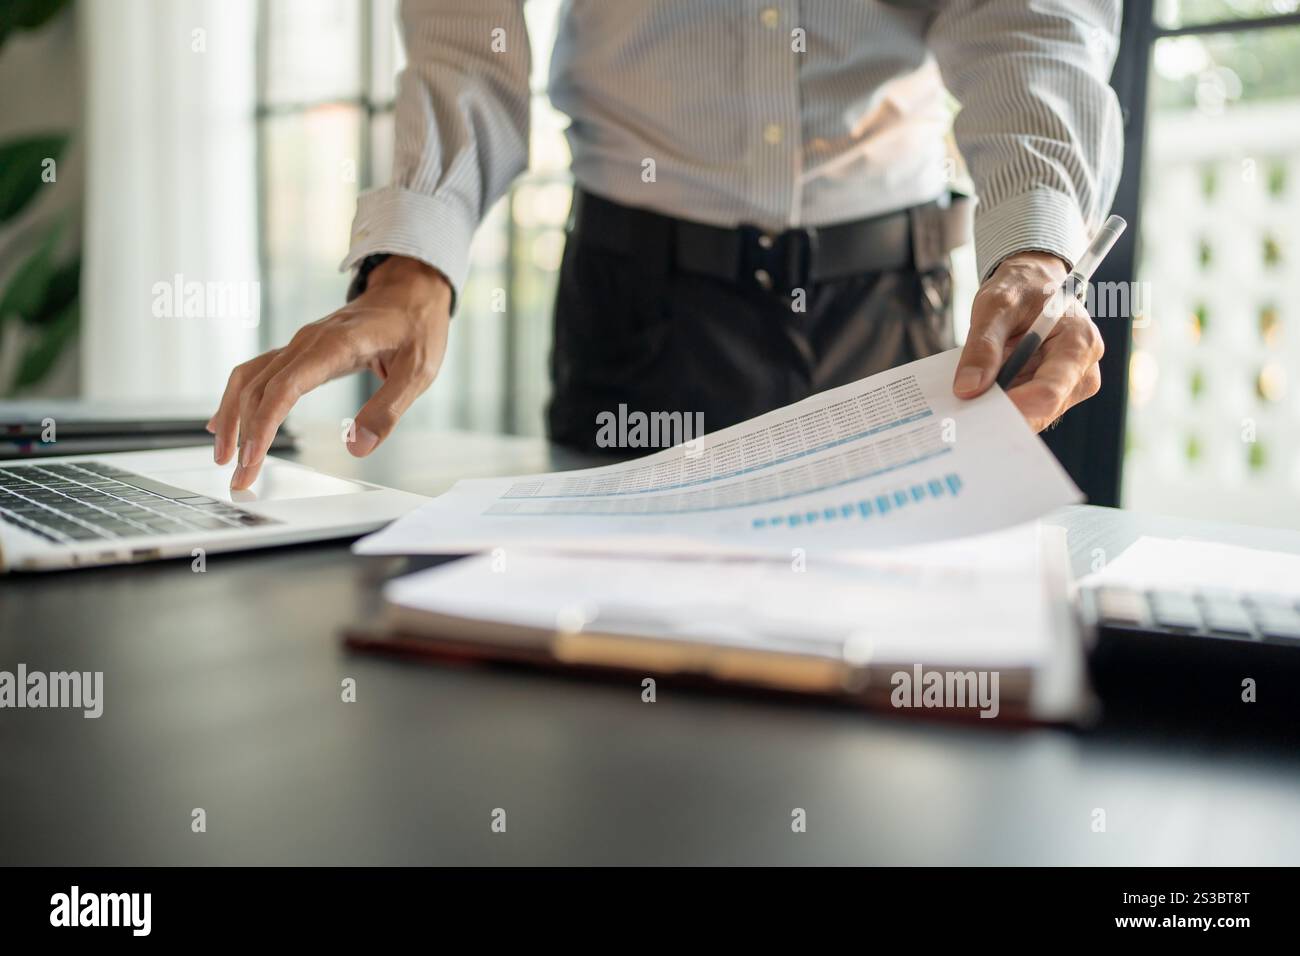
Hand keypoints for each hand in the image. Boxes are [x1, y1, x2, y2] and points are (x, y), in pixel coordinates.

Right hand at [209, 255, 451, 489]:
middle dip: (243, 435)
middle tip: (239, 477)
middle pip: (259, 388)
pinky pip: (258, 372)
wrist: (410, 293)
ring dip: (233, 418)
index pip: (285, 387)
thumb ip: (388, 410)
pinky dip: (238, 398)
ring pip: (250, 379)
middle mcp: (308, 341)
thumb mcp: (419, 372)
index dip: (264, 424)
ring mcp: (300, 344)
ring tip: (223, 457)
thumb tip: (357, 447)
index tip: (252, 458)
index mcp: (335, 345)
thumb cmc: (417, 329)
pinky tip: (226, 421)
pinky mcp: (301, 350)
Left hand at [952, 251, 1103, 431]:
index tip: (977, 406)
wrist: (1032, 285)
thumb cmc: (1021, 287)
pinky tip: (984, 390)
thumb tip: (968, 388)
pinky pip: (1025, 410)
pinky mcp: (1055, 395)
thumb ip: (983, 345)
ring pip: (1031, 415)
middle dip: (1002, 410)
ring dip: (999, 407)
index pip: (1049, 391)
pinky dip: (1002, 404)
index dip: (1012, 406)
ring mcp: (1070, 387)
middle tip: (965, 406)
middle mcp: (1083, 370)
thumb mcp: (995, 305)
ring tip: (973, 388)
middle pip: (1040, 410)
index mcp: (1079, 342)